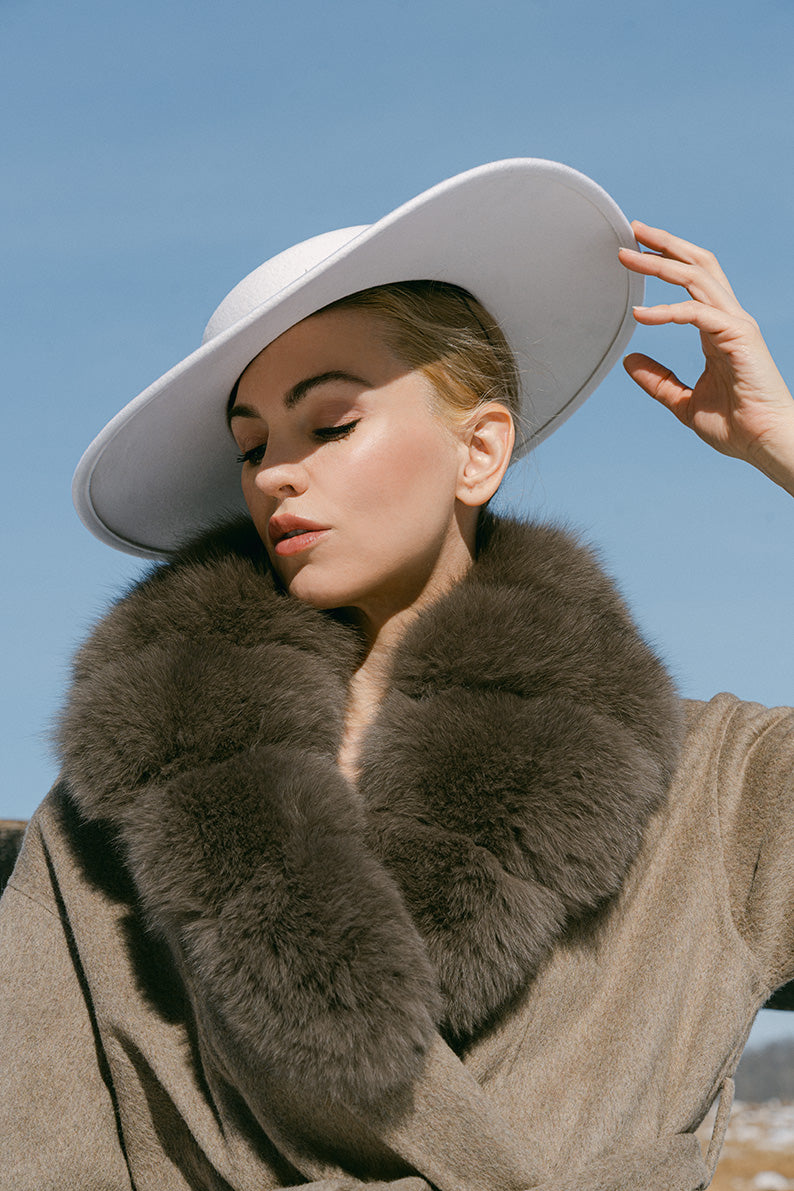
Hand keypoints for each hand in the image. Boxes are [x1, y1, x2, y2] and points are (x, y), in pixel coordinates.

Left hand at [619, 222, 793, 496]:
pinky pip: (697, 312)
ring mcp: (736, 324)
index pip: (692, 280)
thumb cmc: (735, 424)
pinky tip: (641, 314)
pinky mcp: (738, 336)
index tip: (636, 250)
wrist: (764, 442)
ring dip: (660, 264)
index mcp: (717, 328)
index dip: (666, 260)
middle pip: (697, 265)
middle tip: (631, 231)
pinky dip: (667, 311)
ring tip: (628, 256)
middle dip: (664, 245)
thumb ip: (658, 380)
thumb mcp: (683, 402)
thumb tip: (629, 361)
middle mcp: (728, 318)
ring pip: (697, 278)